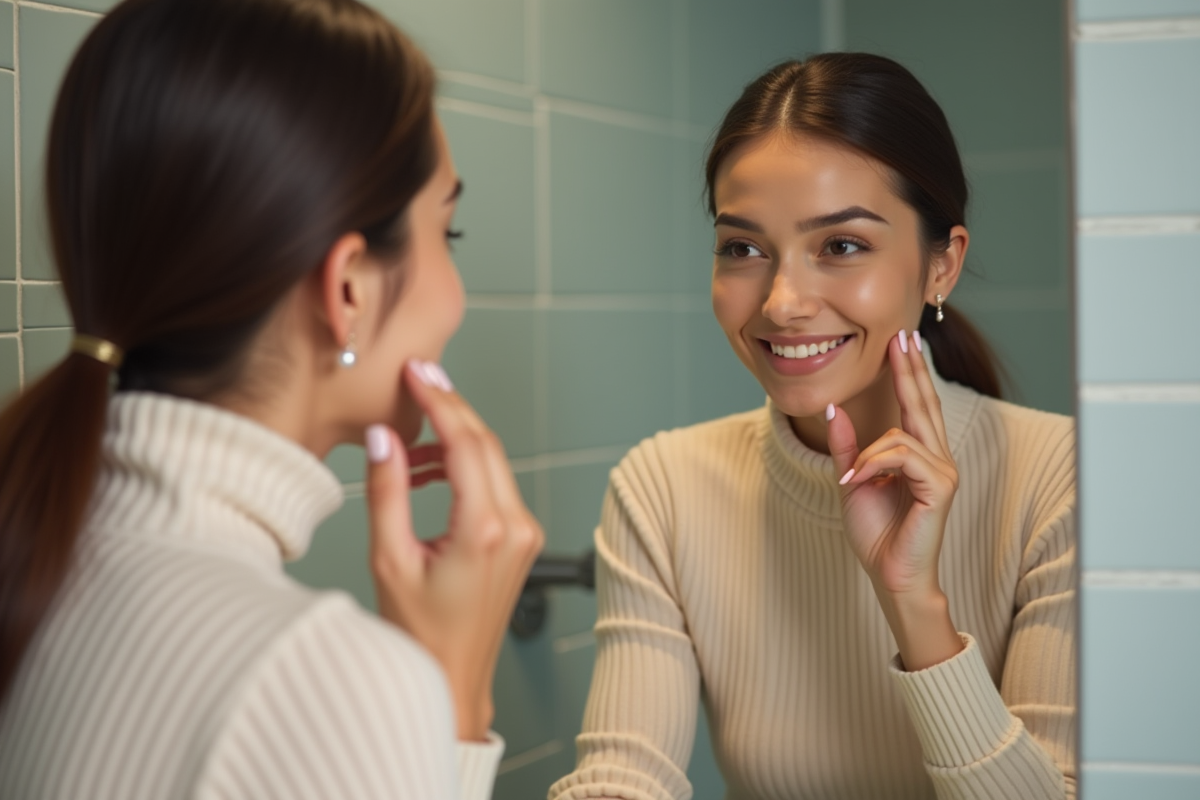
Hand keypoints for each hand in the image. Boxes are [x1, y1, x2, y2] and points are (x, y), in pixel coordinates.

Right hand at [364, 360, 543, 738]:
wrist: (453, 677)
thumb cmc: (419, 633)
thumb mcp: (389, 560)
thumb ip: (387, 492)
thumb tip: (384, 439)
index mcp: (483, 530)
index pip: (466, 443)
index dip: (441, 400)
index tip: (419, 371)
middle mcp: (514, 527)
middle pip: (485, 442)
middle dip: (451, 406)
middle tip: (419, 378)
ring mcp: (524, 532)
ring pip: (492, 460)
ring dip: (455, 438)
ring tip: (410, 446)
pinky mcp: (522, 538)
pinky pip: (496, 483)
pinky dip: (465, 465)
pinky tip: (431, 471)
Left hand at [826, 329, 961, 669]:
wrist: (890, 574)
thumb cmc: (876, 534)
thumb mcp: (851, 481)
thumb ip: (847, 446)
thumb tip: (835, 409)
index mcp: (919, 455)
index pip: (915, 405)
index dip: (909, 371)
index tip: (902, 340)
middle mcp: (937, 458)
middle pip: (922, 403)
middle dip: (910, 369)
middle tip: (901, 335)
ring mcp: (943, 471)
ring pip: (901, 433)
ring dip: (868, 453)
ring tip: (853, 478)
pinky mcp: (940, 486)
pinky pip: (903, 455)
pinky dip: (875, 463)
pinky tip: (860, 481)